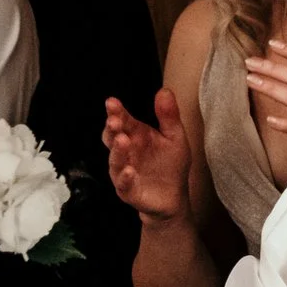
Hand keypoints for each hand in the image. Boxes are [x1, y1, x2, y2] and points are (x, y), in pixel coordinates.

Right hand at [102, 90, 191, 223]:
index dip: (117, 112)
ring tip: (122, 140)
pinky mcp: (128, 190)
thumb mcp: (174, 136)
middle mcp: (125, 152)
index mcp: (135, 136)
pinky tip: (129, 171)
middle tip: (114, 120)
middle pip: (113, 138)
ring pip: (115, 161)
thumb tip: (164, 90)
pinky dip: (125, 177)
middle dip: (112, 129)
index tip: (112, 102)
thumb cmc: (170, 163)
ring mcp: (123, 171)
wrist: (173, 196)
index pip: (123, 121)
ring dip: (117, 151)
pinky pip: (123, 184)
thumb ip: (168, 116)